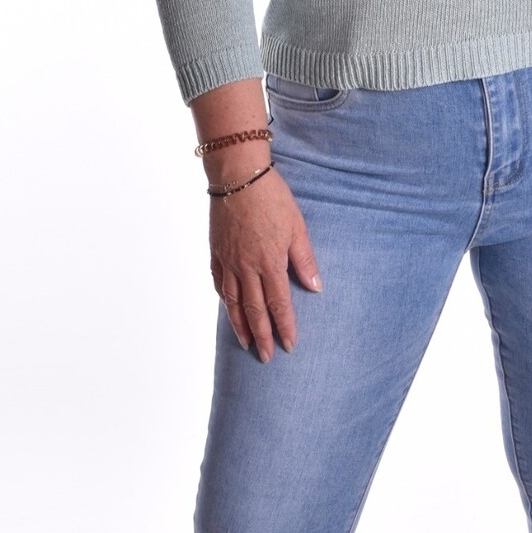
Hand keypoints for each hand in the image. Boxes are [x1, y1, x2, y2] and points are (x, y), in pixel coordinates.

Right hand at [209, 165, 322, 362]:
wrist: (237, 175)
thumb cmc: (272, 197)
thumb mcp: (297, 227)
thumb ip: (304, 259)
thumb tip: (315, 286)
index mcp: (269, 263)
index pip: (278, 305)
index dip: (284, 327)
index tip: (289, 346)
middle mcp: (246, 267)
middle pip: (254, 310)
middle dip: (261, 336)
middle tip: (266, 357)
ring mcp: (228, 260)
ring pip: (233, 302)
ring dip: (240, 325)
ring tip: (245, 343)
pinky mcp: (216, 251)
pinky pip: (219, 282)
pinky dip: (223, 299)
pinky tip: (228, 308)